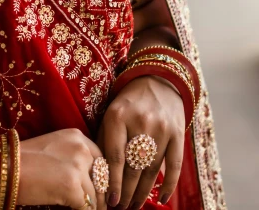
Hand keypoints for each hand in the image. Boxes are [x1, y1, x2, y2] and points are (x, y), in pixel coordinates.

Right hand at [17, 128, 106, 208]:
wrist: (7, 168)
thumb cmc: (25, 160)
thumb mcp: (54, 147)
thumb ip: (74, 157)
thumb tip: (91, 179)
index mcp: (76, 136)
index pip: (100, 159)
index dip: (100, 177)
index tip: (99, 189)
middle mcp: (81, 148)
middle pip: (102, 177)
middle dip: (101, 194)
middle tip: (99, 205)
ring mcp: (78, 167)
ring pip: (96, 195)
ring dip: (93, 206)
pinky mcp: (73, 188)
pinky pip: (87, 207)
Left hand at [97, 76, 184, 207]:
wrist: (157, 81)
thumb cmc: (128, 102)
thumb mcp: (111, 113)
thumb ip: (105, 139)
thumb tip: (100, 172)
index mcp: (118, 116)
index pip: (115, 157)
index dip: (113, 182)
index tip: (110, 201)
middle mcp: (140, 122)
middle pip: (133, 167)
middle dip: (127, 191)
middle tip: (122, 207)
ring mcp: (161, 128)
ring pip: (152, 169)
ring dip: (144, 192)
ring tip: (135, 205)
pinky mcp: (177, 133)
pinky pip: (173, 165)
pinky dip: (169, 185)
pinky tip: (162, 199)